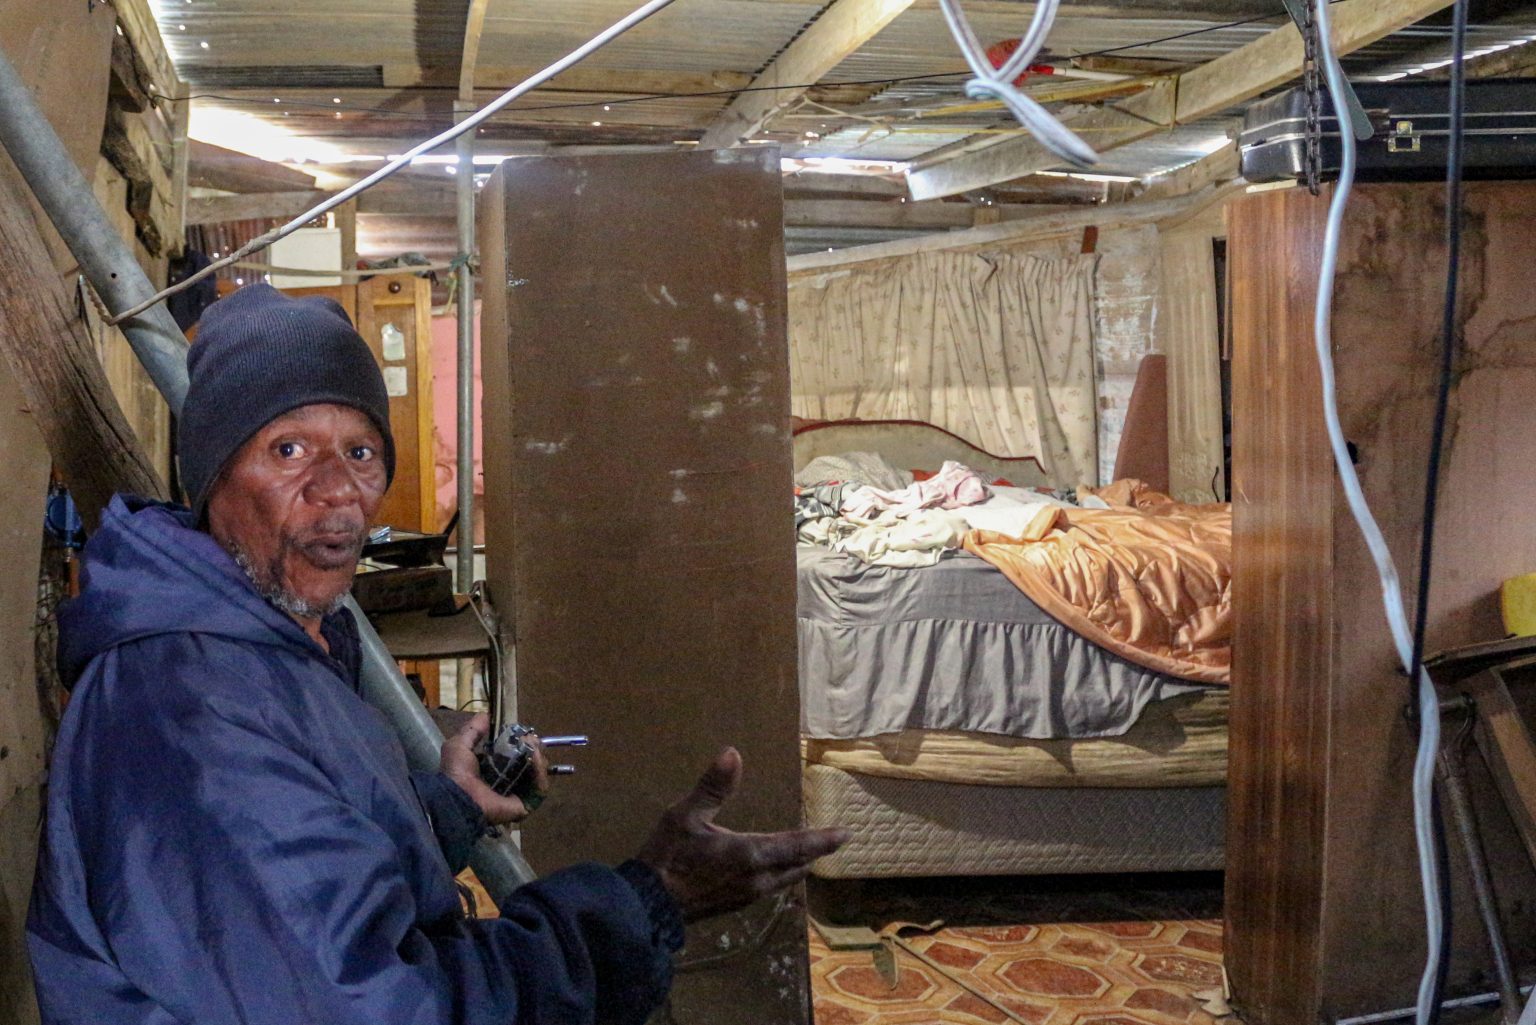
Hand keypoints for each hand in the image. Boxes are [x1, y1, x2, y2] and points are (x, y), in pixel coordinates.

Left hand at [440, 712, 548, 825]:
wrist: (457, 797)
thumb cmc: (457, 772)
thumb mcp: (460, 744)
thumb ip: (473, 730)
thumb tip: (486, 715)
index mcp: (491, 770)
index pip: (514, 755)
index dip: (521, 743)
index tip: (524, 733)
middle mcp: (505, 782)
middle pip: (529, 763)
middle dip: (533, 749)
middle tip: (531, 739)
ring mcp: (517, 794)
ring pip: (537, 774)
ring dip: (539, 758)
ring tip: (534, 747)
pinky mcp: (525, 805)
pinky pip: (540, 789)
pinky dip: (541, 773)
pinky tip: (537, 759)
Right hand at [634, 748, 850, 922]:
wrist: (648, 905)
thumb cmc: (668, 856)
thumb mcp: (686, 815)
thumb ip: (713, 786)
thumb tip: (732, 753)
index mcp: (750, 854)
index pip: (797, 846)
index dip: (823, 840)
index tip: (845, 835)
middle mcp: (756, 878)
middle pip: (796, 866)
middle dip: (814, 853)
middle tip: (830, 842)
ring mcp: (746, 895)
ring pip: (784, 880)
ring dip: (797, 866)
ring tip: (806, 855)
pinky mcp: (734, 904)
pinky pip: (769, 888)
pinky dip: (780, 876)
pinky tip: (774, 871)